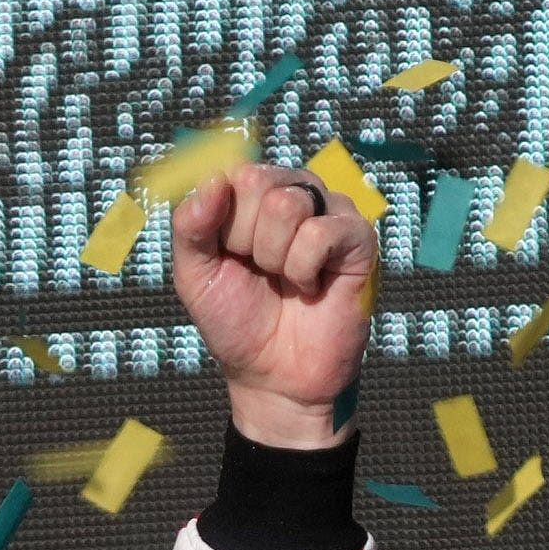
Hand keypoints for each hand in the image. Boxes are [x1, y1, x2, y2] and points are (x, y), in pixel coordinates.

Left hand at [170, 163, 377, 451]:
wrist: (273, 376)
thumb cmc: (237, 321)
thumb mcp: (194, 275)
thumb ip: (189, 226)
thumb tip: (213, 180)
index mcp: (254, 195)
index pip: (229, 173)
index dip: (221, 222)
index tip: (229, 256)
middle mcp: (294, 192)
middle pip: (257, 183)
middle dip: (245, 241)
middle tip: (259, 272)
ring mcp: (329, 211)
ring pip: (287, 206)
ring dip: (274, 258)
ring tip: (284, 281)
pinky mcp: (359, 238)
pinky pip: (320, 233)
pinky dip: (303, 270)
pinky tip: (311, 287)